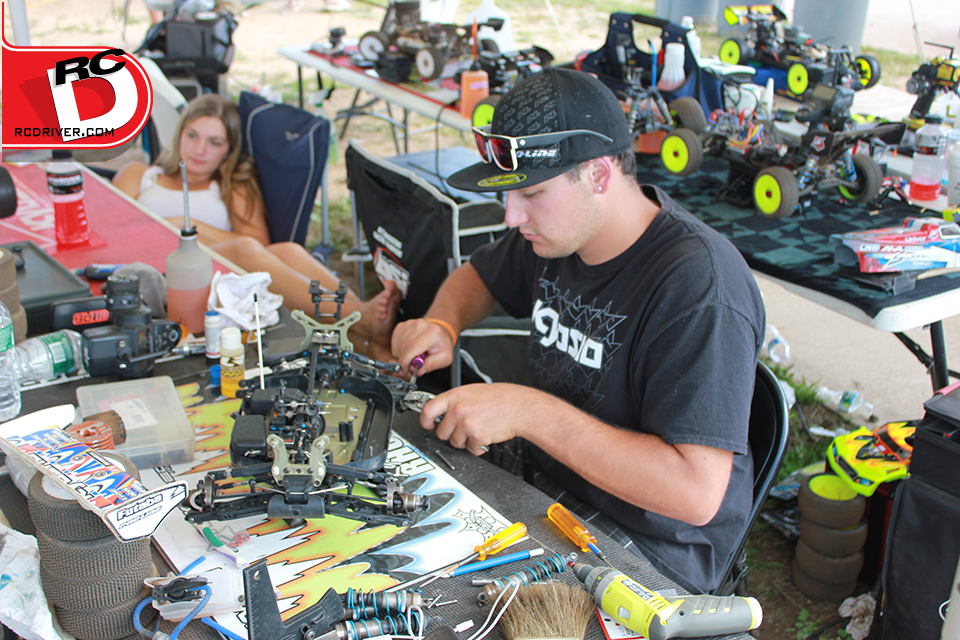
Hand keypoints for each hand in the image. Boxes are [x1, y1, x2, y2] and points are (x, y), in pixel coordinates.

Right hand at [392, 318, 454, 376]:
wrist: (439, 332)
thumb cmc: (441, 344)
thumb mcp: (445, 358)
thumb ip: (432, 365)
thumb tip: (418, 371)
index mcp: (432, 332)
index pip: (413, 348)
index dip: (406, 363)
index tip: (405, 372)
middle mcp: (419, 326)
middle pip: (404, 350)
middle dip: (406, 362)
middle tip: (413, 366)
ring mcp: (408, 325)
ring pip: (398, 348)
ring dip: (403, 357)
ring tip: (414, 356)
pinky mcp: (401, 326)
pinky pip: (395, 344)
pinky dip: (400, 351)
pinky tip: (409, 350)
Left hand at [420, 383, 548, 455]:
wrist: (520, 407)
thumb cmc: (502, 398)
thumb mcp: (474, 391)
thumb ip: (457, 401)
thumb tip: (444, 411)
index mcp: (455, 396)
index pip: (428, 409)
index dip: (425, 420)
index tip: (428, 424)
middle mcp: (458, 409)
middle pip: (440, 431)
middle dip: (450, 434)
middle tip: (463, 429)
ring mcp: (465, 423)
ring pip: (454, 442)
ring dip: (464, 441)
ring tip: (477, 430)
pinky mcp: (475, 436)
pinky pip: (469, 448)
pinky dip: (477, 446)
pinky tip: (485, 435)